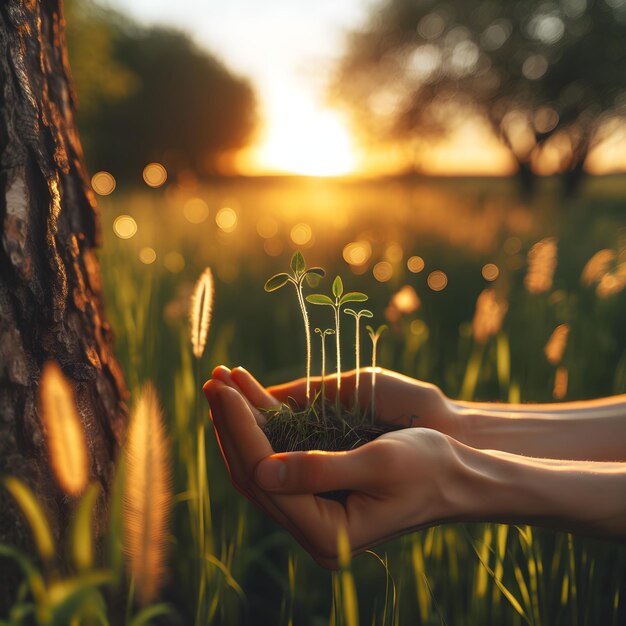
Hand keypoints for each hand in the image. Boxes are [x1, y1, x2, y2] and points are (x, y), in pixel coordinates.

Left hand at [203, 367, 461, 567]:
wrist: (459, 474)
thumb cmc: (429, 467)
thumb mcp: (379, 463)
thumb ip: (318, 469)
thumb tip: (261, 469)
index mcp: (327, 531)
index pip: (265, 475)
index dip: (240, 429)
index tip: (222, 390)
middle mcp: (313, 528)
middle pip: (253, 472)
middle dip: (230, 424)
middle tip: (211, 382)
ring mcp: (314, 510)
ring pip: (260, 465)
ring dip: (239, 425)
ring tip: (219, 386)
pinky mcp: (319, 490)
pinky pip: (279, 459)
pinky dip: (261, 429)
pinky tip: (247, 402)